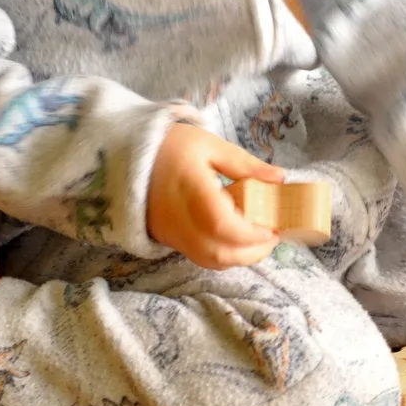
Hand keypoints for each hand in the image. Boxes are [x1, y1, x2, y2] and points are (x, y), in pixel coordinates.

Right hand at [147, 123, 284, 268]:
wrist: (125, 157)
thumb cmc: (169, 147)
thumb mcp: (209, 145)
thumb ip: (245, 164)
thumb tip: (279, 178)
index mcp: (189, 189)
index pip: (222, 224)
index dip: (251, 233)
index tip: (273, 228)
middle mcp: (178, 219)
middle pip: (218, 252)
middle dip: (252, 252)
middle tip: (272, 237)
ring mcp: (171, 234)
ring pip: (210, 260)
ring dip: (240, 257)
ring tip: (259, 241)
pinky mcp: (169, 240)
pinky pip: (200, 258)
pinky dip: (223, 256)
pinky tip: (237, 242)